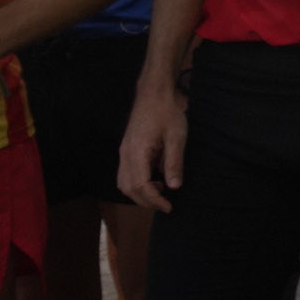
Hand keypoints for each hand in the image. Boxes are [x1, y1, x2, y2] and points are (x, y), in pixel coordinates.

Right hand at [117, 78, 186, 210]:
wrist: (153, 93)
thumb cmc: (167, 112)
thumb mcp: (176, 136)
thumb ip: (174, 162)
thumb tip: (174, 187)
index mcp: (137, 152)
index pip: (141, 185)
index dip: (154, 200)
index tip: (169, 207)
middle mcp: (125, 154)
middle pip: (129, 188)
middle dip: (146, 201)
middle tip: (166, 205)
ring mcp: (123, 152)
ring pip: (124, 183)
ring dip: (140, 194)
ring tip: (161, 194)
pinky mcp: (126, 149)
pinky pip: (126, 174)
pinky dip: (137, 184)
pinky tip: (155, 180)